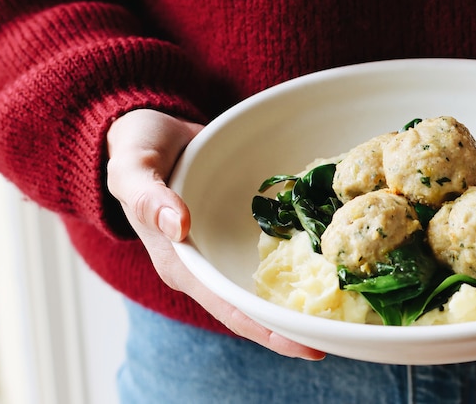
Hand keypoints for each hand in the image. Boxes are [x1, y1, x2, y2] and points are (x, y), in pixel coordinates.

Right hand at [106, 109, 324, 359]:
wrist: (152, 130)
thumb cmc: (137, 149)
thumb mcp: (132, 167)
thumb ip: (148, 197)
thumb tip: (178, 225)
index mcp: (180, 262)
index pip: (228, 307)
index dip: (266, 330)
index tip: (305, 345)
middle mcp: (206, 264)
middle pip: (254, 306)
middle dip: (292, 327)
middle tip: (336, 337)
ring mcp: (225, 248)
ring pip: (267, 283)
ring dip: (301, 299)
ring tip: (343, 313)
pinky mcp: (240, 229)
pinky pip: (272, 250)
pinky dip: (300, 260)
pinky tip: (332, 263)